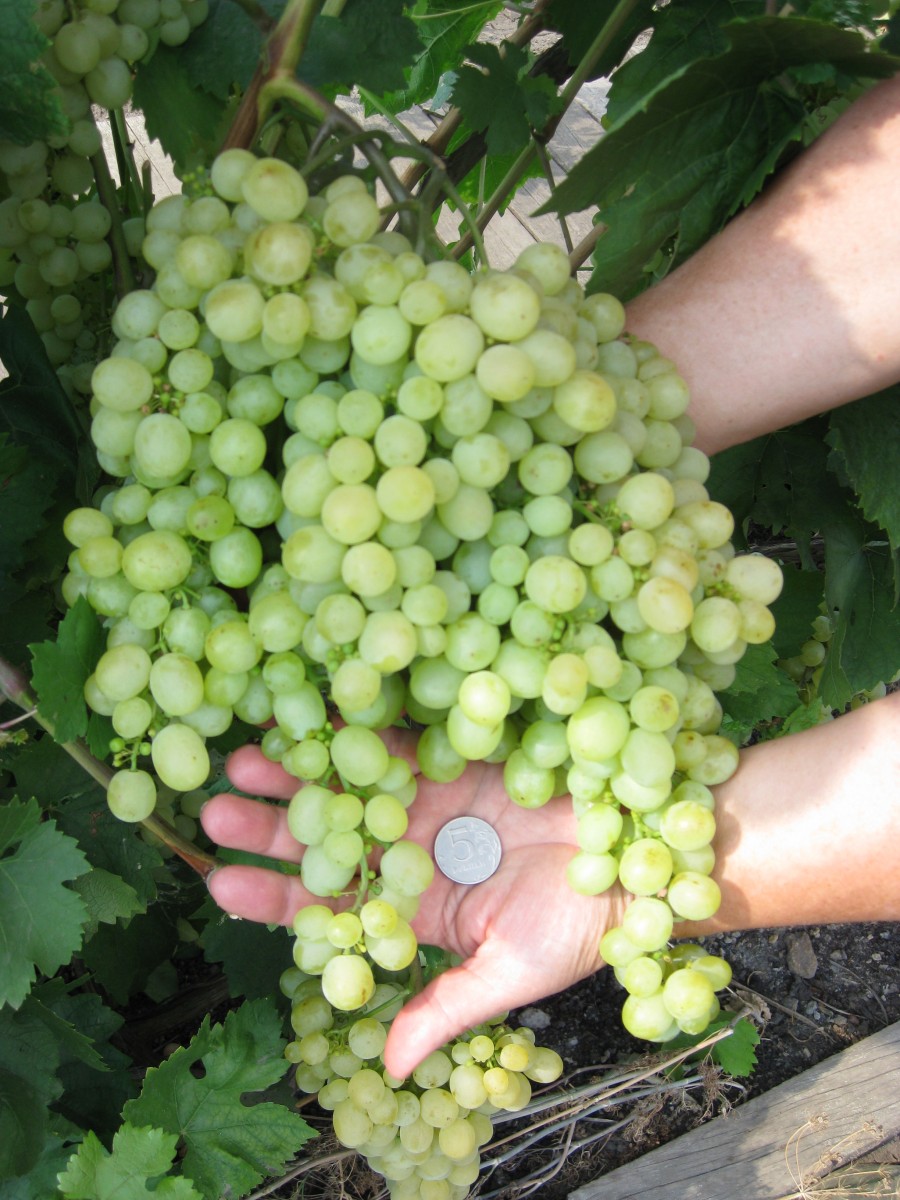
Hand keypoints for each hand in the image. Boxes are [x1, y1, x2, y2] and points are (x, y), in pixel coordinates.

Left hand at [201, 734, 624, 1076]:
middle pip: (326, 840)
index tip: (220, 884)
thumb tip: (388, 1068)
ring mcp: (429, 802)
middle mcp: (410, 853)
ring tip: (245, 758)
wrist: (641, 854)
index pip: (328, 907)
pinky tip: (309, 718)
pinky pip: (396, 741)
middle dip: (271, 826)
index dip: (274, 896)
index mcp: (413, 910)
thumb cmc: (582, 923)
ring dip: (298, 773)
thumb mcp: (512, 972)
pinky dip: (354, 730)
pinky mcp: (455, 757)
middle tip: (217, 811)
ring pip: (349, 786)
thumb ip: (447, 1008)